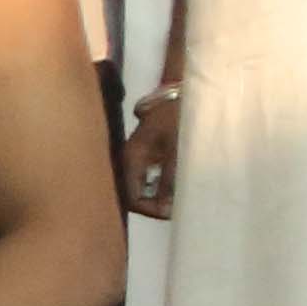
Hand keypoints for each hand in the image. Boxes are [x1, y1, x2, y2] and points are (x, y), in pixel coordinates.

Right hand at [115, 84, 180, 216]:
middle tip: (176, 208)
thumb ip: (169, 180)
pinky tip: (175, 185)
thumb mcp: (175, 151)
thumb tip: (165, 209)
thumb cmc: (175, 120)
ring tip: (177, 199)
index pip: (132, 198)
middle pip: (134, 195)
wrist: (177, 93)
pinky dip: (161, 185)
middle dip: (154, 205)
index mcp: (131, 161)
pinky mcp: (147, 154)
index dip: (150, 210)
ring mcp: (137, 158)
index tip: (172, 212)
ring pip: (141, 187)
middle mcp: (129, 162)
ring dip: (157, 196)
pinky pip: (149, 177)